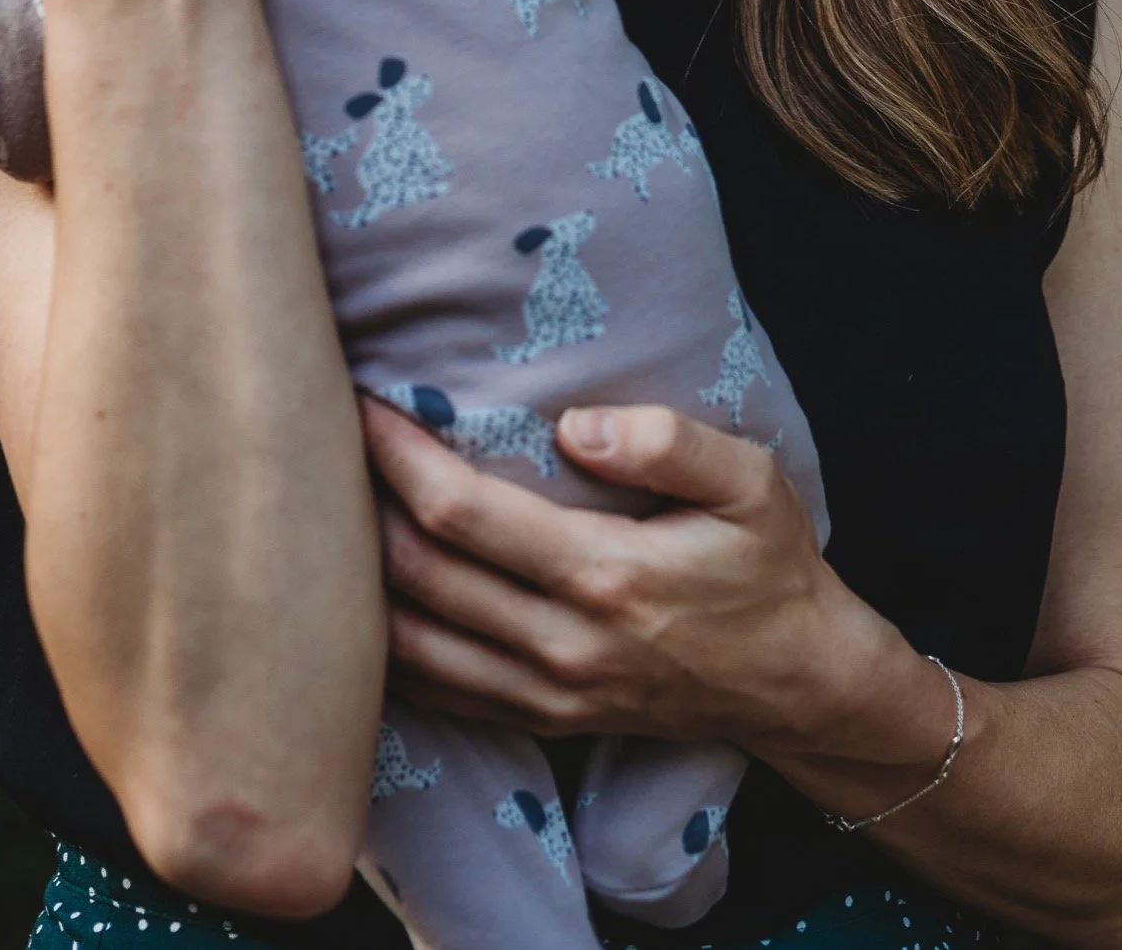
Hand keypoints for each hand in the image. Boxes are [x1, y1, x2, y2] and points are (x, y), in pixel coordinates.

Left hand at [363, 396, 913, 760]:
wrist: (800, 684)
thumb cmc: (772, 569)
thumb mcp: (752, 485)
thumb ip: (670, 444)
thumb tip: (576, 424)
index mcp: (603, 577)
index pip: (460, 516)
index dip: (398, 456)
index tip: (361, 403)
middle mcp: (560, 645)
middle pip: (414, 578)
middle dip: (357, 505)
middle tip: (321, 440)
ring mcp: (545, 693)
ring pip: (408, 645)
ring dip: (355, 581)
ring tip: (330, 511)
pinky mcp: (541, 718)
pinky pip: (435, 689)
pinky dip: (385, 644)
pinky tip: (364, 596)